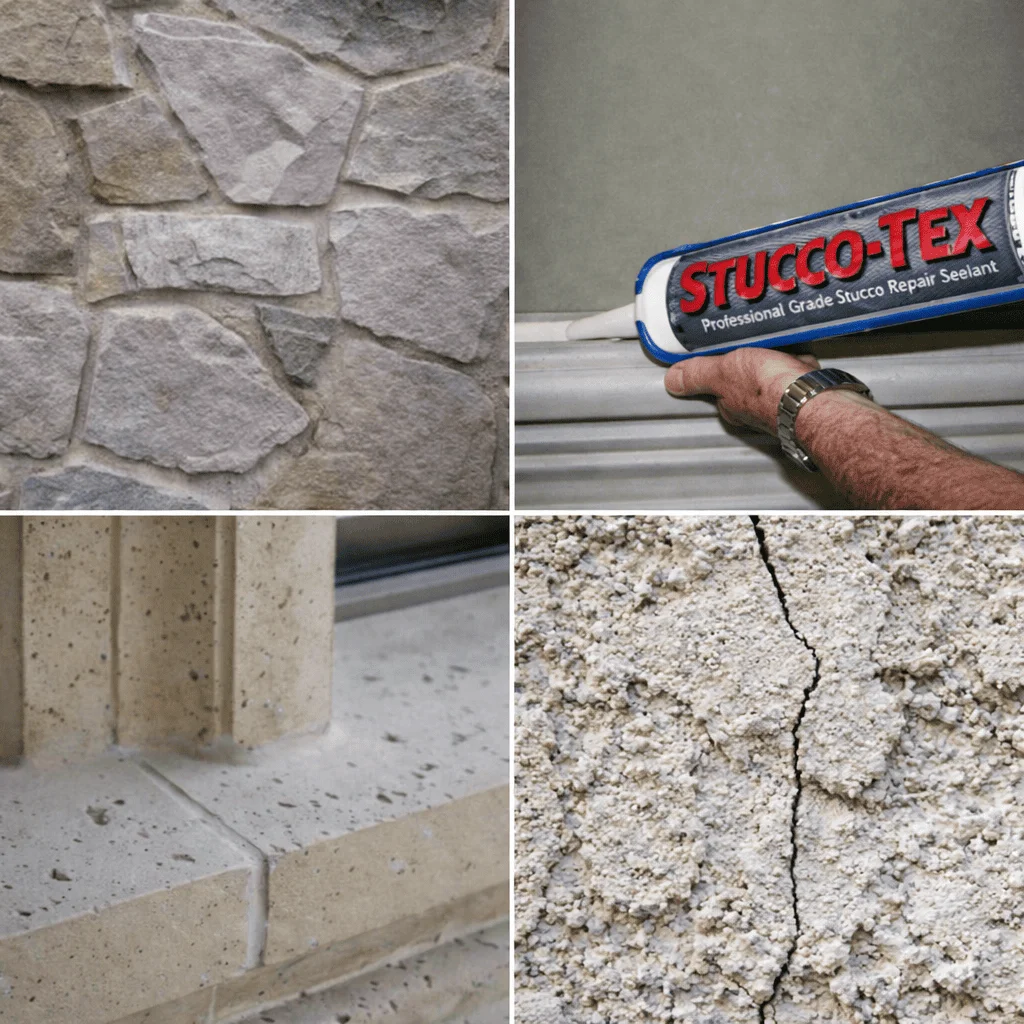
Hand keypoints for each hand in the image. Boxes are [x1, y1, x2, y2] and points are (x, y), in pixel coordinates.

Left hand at [664, 347, 820, 434]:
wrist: (818, 400)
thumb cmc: (772, 391)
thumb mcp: (724, 371)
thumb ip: (699, 374)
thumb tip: (673, 379)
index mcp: (732, 405)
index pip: (719, 387)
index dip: (722, 368)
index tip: (726, 353)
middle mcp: (757, 410)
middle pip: (751, 380)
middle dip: (758, 360)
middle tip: (760, 346)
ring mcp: (784, 404)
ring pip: (778, 377)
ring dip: (782, 361)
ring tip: (781, 348)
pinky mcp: (810, 398)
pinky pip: (803, 376)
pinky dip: (803, 366)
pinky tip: (802, 360)